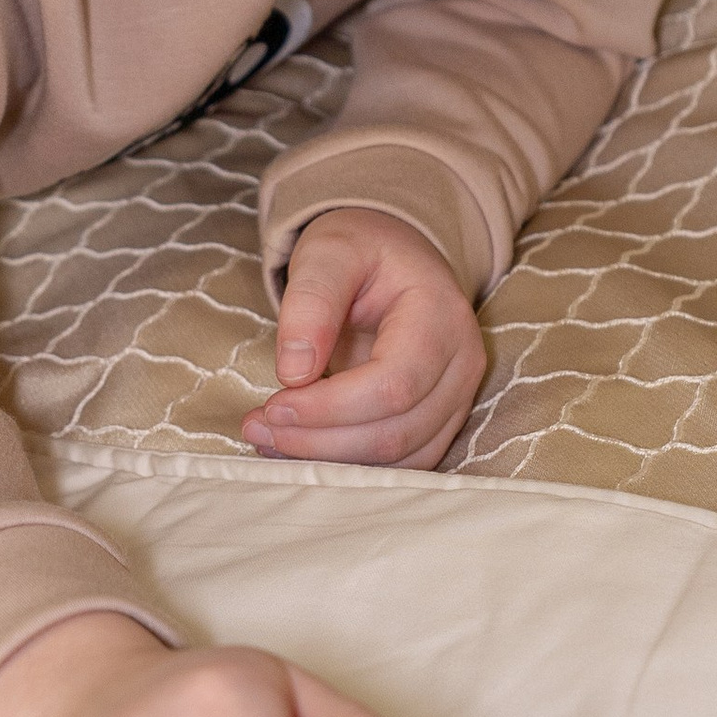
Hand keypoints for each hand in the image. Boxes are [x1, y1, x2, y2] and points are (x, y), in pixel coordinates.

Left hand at [244, 207, 486, 467]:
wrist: (393, 257)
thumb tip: (295, 372)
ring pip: (400, 458)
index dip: (331, 407)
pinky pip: (400, 463)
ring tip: (267, 438)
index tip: (274, 405)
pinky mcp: (438, 421)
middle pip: (397, 431)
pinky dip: (347, 466)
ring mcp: (456, 398)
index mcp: (441, 317)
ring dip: (330, 461)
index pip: (394, 384)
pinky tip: (297, 448)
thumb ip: (311, 302)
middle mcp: (460, 364)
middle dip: (320, 441)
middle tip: (256, 427)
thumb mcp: (329, 252)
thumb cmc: (361, 251)